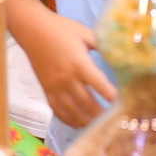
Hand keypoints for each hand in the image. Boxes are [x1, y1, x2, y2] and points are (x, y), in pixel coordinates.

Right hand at [15, 11, 114, 127]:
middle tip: (113, 121)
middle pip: (86, 102)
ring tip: (98, 126)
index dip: (111, 95)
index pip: (99, 84)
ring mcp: (55, 86)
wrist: (32, 29)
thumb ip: (101, 45)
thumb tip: (118, 53)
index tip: (123, 103)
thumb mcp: (84, 33)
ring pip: (71, 110)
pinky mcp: (46, 89)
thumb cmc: (60, 28)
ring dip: (85, 120)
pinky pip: (56, 109)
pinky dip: (67, 119)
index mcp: (79, 62)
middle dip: (101, 114)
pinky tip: (77, 123)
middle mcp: (66, 78)